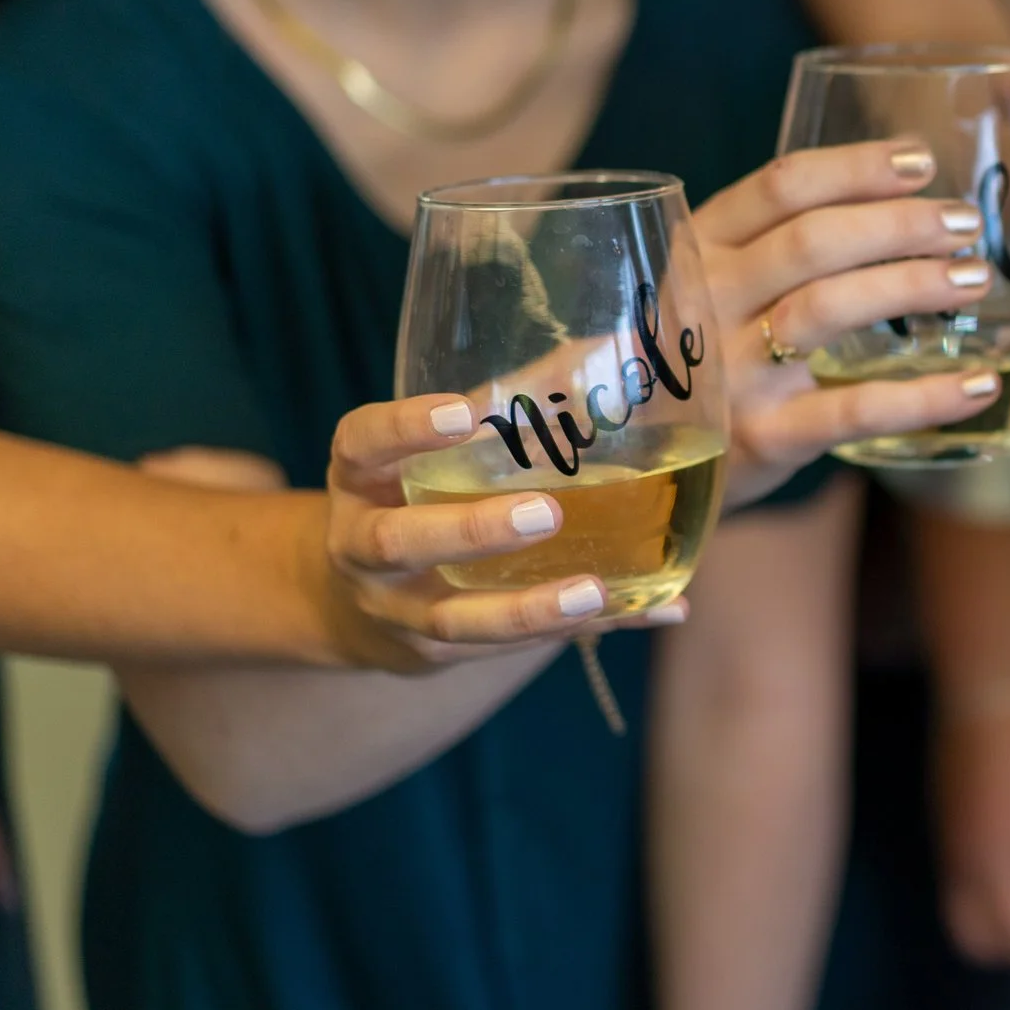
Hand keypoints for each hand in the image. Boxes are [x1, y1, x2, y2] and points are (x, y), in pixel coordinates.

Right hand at [319, 397, 686, 668]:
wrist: (355, 601)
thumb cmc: (421, 495)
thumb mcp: (436, 452)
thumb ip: (507, 410)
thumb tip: (605, 356)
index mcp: (360, 477)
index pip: (362, 443)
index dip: (404, 428)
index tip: (464, 413)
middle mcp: (361, 545)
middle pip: (399, 542)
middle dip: (472, 530)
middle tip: (546, 513)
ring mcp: (394, 607)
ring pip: (452, 619)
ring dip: (527, 609)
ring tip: (594, 591)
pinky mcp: (435, 653)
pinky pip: (506, 650)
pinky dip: (579, 631)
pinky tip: (655, 610)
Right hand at [695, 141, 1005, 504]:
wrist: (634, 467)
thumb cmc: (699, 362)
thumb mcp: (714, 292)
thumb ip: (777, 249)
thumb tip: (899, 200)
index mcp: (700, 250)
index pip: (780, 187)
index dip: (856, 167)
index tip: (920, 160)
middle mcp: (708, 303)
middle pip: (811, 240)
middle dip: (898, 223)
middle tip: (964, 223)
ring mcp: (732, 373)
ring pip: (828, 308)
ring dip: (912, 286)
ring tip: (973, 279)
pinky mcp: (764, 437)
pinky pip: (855, 410)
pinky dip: (925, 397)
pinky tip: (979, 385)